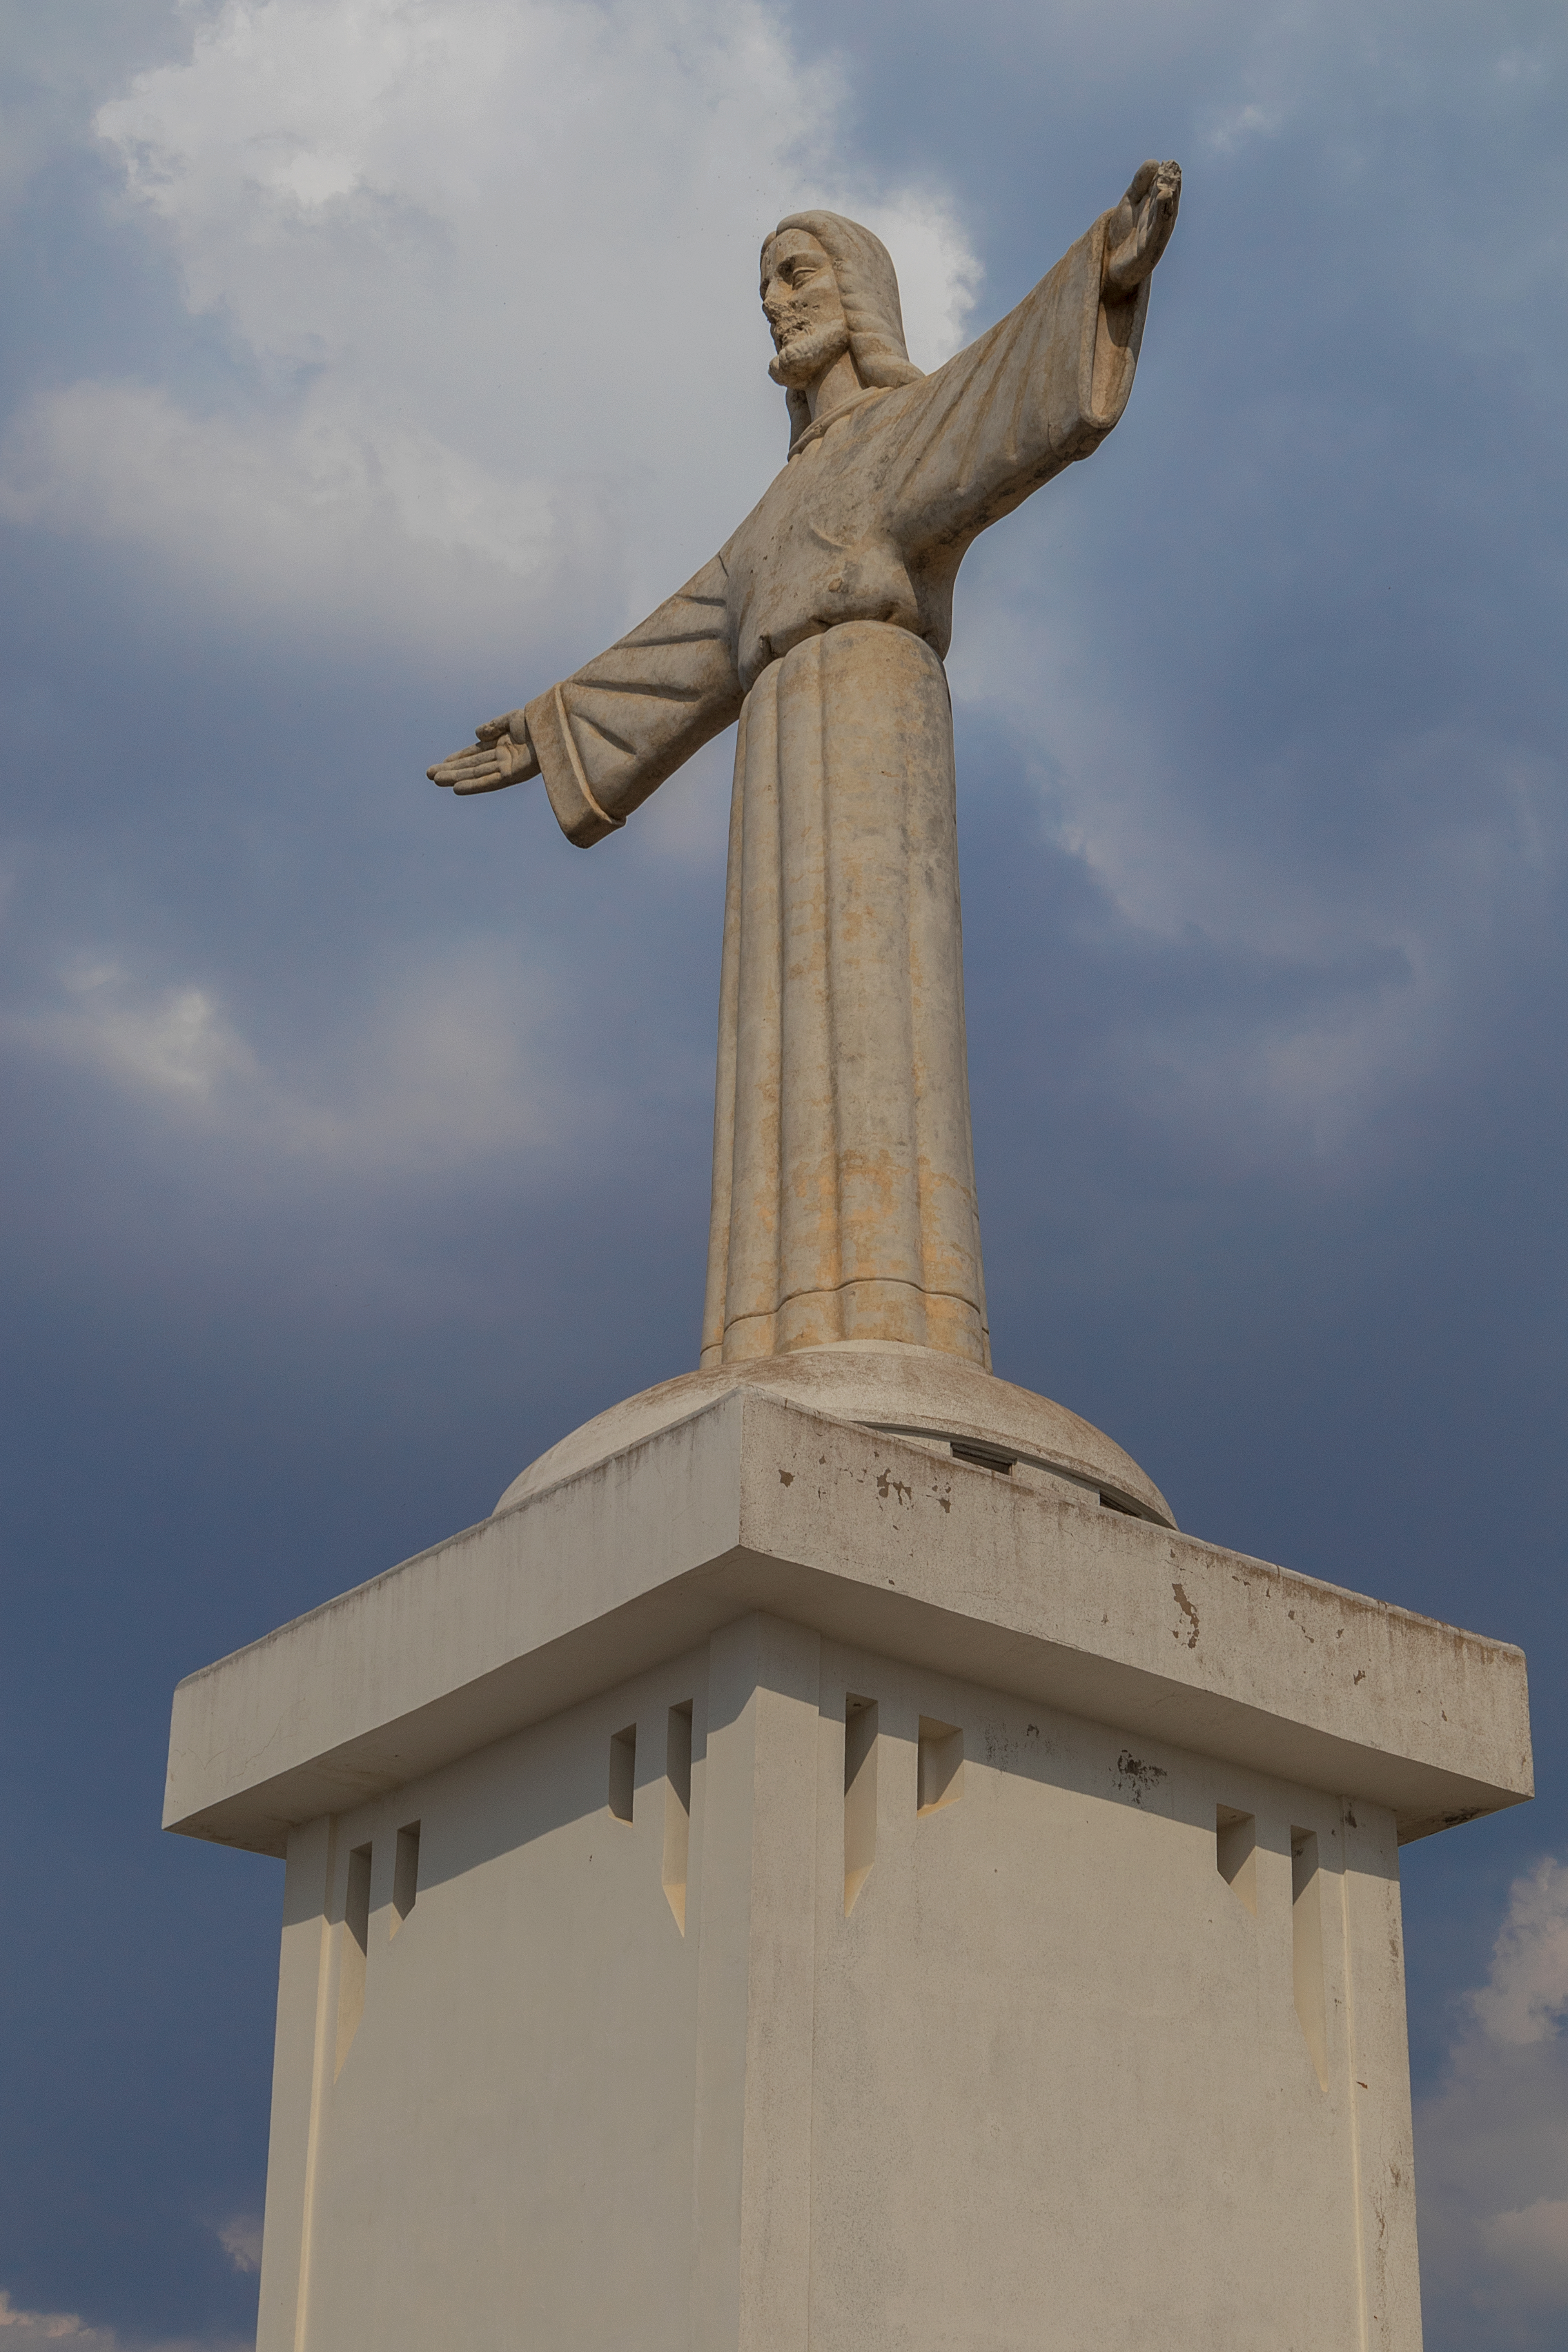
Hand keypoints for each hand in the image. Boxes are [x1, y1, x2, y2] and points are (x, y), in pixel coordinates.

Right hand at [427, 711, 540, 795]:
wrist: (558, 726)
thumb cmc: (541, 720)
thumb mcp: (511, 719)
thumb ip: (493, 726)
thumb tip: (476, 735)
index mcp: (502, 744)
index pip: (475, 754)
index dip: (457, 759)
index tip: (441, 763)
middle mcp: (503, 758)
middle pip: (472, 766)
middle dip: (451, 770)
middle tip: (430, 775)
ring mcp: (508, 767)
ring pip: (477, 774)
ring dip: (456, 779)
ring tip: (436, 781)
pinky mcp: (515, 775)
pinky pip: (490, 782)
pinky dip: (474, 785)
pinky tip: (457, 788)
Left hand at [1104, 160, 1180, 295]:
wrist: (1110, 263)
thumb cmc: (1123, 231)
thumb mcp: (1129, 202)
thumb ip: (1139, 184)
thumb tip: (1153, 162)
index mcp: (1156, 211)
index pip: (1164, 192)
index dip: (1167, 179)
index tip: (1170, 163)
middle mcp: (1159, 224)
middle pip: (1167, 204)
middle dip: (1171, 188)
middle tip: (1173, 170)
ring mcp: (1154, 240)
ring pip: (1163, 219)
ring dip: (1167, 204)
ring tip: (1167, 188)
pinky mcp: (1147, 254)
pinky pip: (1155, 235)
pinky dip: (1159, 221)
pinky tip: (1160, 207)